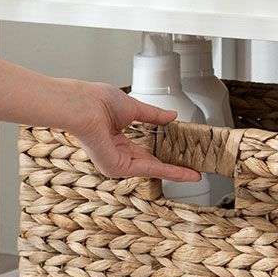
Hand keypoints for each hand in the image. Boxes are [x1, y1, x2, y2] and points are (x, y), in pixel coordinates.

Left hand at [66, 82, 201, 180]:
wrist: (84, 105)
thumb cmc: (97, 101)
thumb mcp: (134, 107)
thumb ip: (154, 115)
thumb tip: (171, 115)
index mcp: (116, 138)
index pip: (144, 150)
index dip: (162, 153)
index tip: (179, 156)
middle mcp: (116, 153)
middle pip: (150, 163)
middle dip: (172, 167)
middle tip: (192, 170)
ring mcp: (116, 162)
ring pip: (152, 168)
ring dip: (174, 172)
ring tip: (193, 175)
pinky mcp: (117, 167)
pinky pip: (148, 169)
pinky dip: (168, 171)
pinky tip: (183, 173)